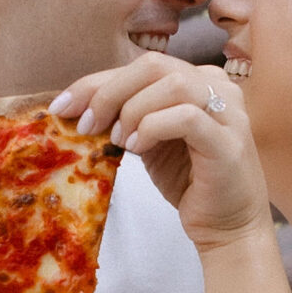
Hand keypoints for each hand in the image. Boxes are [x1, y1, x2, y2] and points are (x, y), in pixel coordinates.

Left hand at [51, 56, 270, 251]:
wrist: (229, 227)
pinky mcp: (229, 141)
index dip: (96, 82)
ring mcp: (228, 112)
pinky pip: (186, 117)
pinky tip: (137, 149)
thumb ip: (127, 117)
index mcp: (198, 80)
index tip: (63, 106)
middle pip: (154, 65)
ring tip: (118, 142)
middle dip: (109, 92)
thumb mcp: (150, 141)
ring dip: (132, 110)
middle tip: (86, 125)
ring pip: (171, 85)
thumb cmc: (190, 182)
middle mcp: (218, 86)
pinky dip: (152, 128)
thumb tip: (79, 107)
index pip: (141, 66)